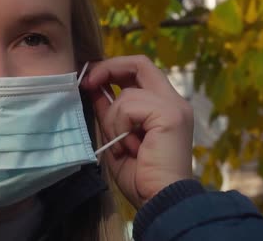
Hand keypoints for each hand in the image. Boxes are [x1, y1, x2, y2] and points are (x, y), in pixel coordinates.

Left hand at [81, 55, 193, 207]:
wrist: (160, 200)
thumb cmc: (141, 177)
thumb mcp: (117, 137)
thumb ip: (110, 111)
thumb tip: (93, 88)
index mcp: (164, 106)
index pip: (139, 71)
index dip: (112, 70)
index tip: (89, 81)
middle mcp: (174, 101)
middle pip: (140, 63)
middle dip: (109, 68)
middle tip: (88, 82)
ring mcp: (174, 106)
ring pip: (127, 92)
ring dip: (113, 119)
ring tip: (122, 146)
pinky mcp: (170, 114)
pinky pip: (129, 106)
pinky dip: (119, 126)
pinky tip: (129, 147)